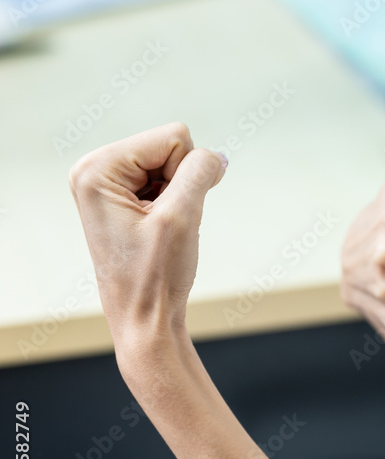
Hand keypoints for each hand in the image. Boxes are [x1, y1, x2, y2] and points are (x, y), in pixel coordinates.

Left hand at [68, 123, 225, 345]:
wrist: (145, 320)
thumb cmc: (154, 276)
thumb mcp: (182, 216)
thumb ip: (200, 172)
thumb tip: (216, 157)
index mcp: (96, 169)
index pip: (173, 138)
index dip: (186, 175)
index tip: (169, 214)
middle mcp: (94, 170)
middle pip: (169, 148)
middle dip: (180, 184)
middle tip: (167, 224)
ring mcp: (106, 185)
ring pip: (171, 165)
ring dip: (178, 197)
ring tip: (163, 230)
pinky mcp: (120, 199)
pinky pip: (165, 182)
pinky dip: (174, 204)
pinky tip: (162, 231)